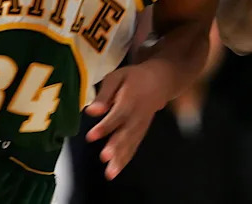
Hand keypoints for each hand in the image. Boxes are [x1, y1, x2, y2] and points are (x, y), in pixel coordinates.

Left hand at [84, 63, 168, 179]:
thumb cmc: (133, 78)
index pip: (117, 115)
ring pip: (131, 143)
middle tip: (104, 158)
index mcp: (129, 99)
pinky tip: (116, 170)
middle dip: (115, 147)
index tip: (91, 136)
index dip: (105, 126)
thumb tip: (91, 111)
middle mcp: (136, 115)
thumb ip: (104, 94)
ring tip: (110, 173)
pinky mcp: (142, 131)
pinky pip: (134, 146)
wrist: (160, 81)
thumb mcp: (117, 77)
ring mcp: (141, 125)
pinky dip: (126, 159)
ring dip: (121, 159)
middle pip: (126, 133)